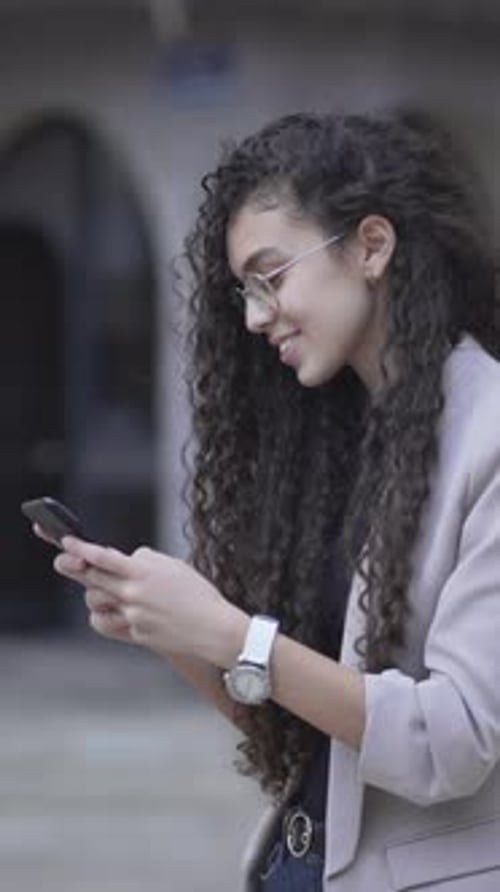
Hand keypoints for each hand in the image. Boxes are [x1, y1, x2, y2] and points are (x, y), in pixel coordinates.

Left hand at [54, 538, 247, 666]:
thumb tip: (127, 560)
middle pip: (92, 579)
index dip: (81, 548)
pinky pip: (107, 623)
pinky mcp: (134, 634)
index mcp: (144, 573)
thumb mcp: (174, 565)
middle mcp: (133, 594)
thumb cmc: (198, 594)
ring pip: (95, 602)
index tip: (66, 540)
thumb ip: (145, 560)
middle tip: (63, 560)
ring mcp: (132, 616)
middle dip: (74, 567)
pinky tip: (110, 610)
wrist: (213, 628)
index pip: (104, 557)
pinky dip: (105, 615)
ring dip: (95, 592)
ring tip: (103, 587)